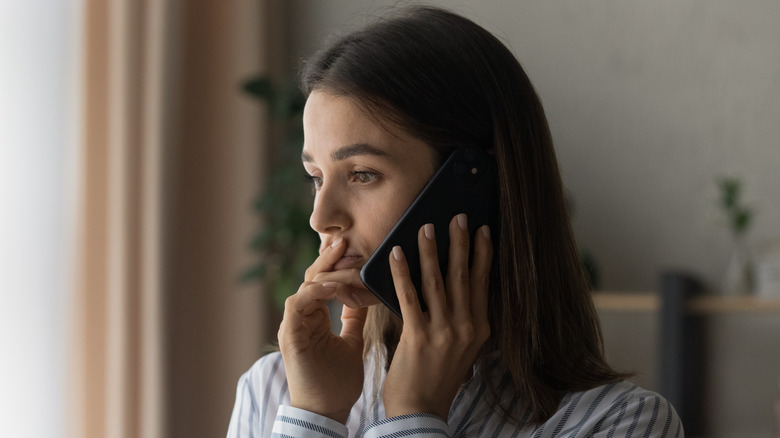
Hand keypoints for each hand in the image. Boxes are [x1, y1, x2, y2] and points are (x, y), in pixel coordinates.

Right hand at [277, 239, 370, 423]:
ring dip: (326, 273)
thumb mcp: (352, 341)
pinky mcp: (290, 335)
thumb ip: (354, 318)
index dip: (337, 264)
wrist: (327, 412)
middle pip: (312, 277)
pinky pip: (297, 303)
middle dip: (329, 258)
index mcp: (314, 316)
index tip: (356, 248)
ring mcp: (293, 325)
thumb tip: (366, 295)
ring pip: (305, 285)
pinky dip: (315, 292)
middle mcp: (301, 317)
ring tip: (346, 261)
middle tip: (346, 240)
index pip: (323, 280)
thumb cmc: (338, 382)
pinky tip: (335, 287)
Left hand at [382, 214, 492, 419]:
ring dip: (431, 250)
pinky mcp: (418, 336)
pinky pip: (409, 295)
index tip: (484, 230)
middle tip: (458, 216)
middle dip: (461, 243)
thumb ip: (462, 320)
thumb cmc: (437, 379)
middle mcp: (466, 328)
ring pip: (437, 281)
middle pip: (463, 276)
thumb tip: (456, 288)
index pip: (483, 283)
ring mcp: (443, 332)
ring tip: (426, 227)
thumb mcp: (462, 349)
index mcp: (479, 329)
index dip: (483, 254)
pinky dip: (402, 272)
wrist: (420, 411)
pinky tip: (396, 253)